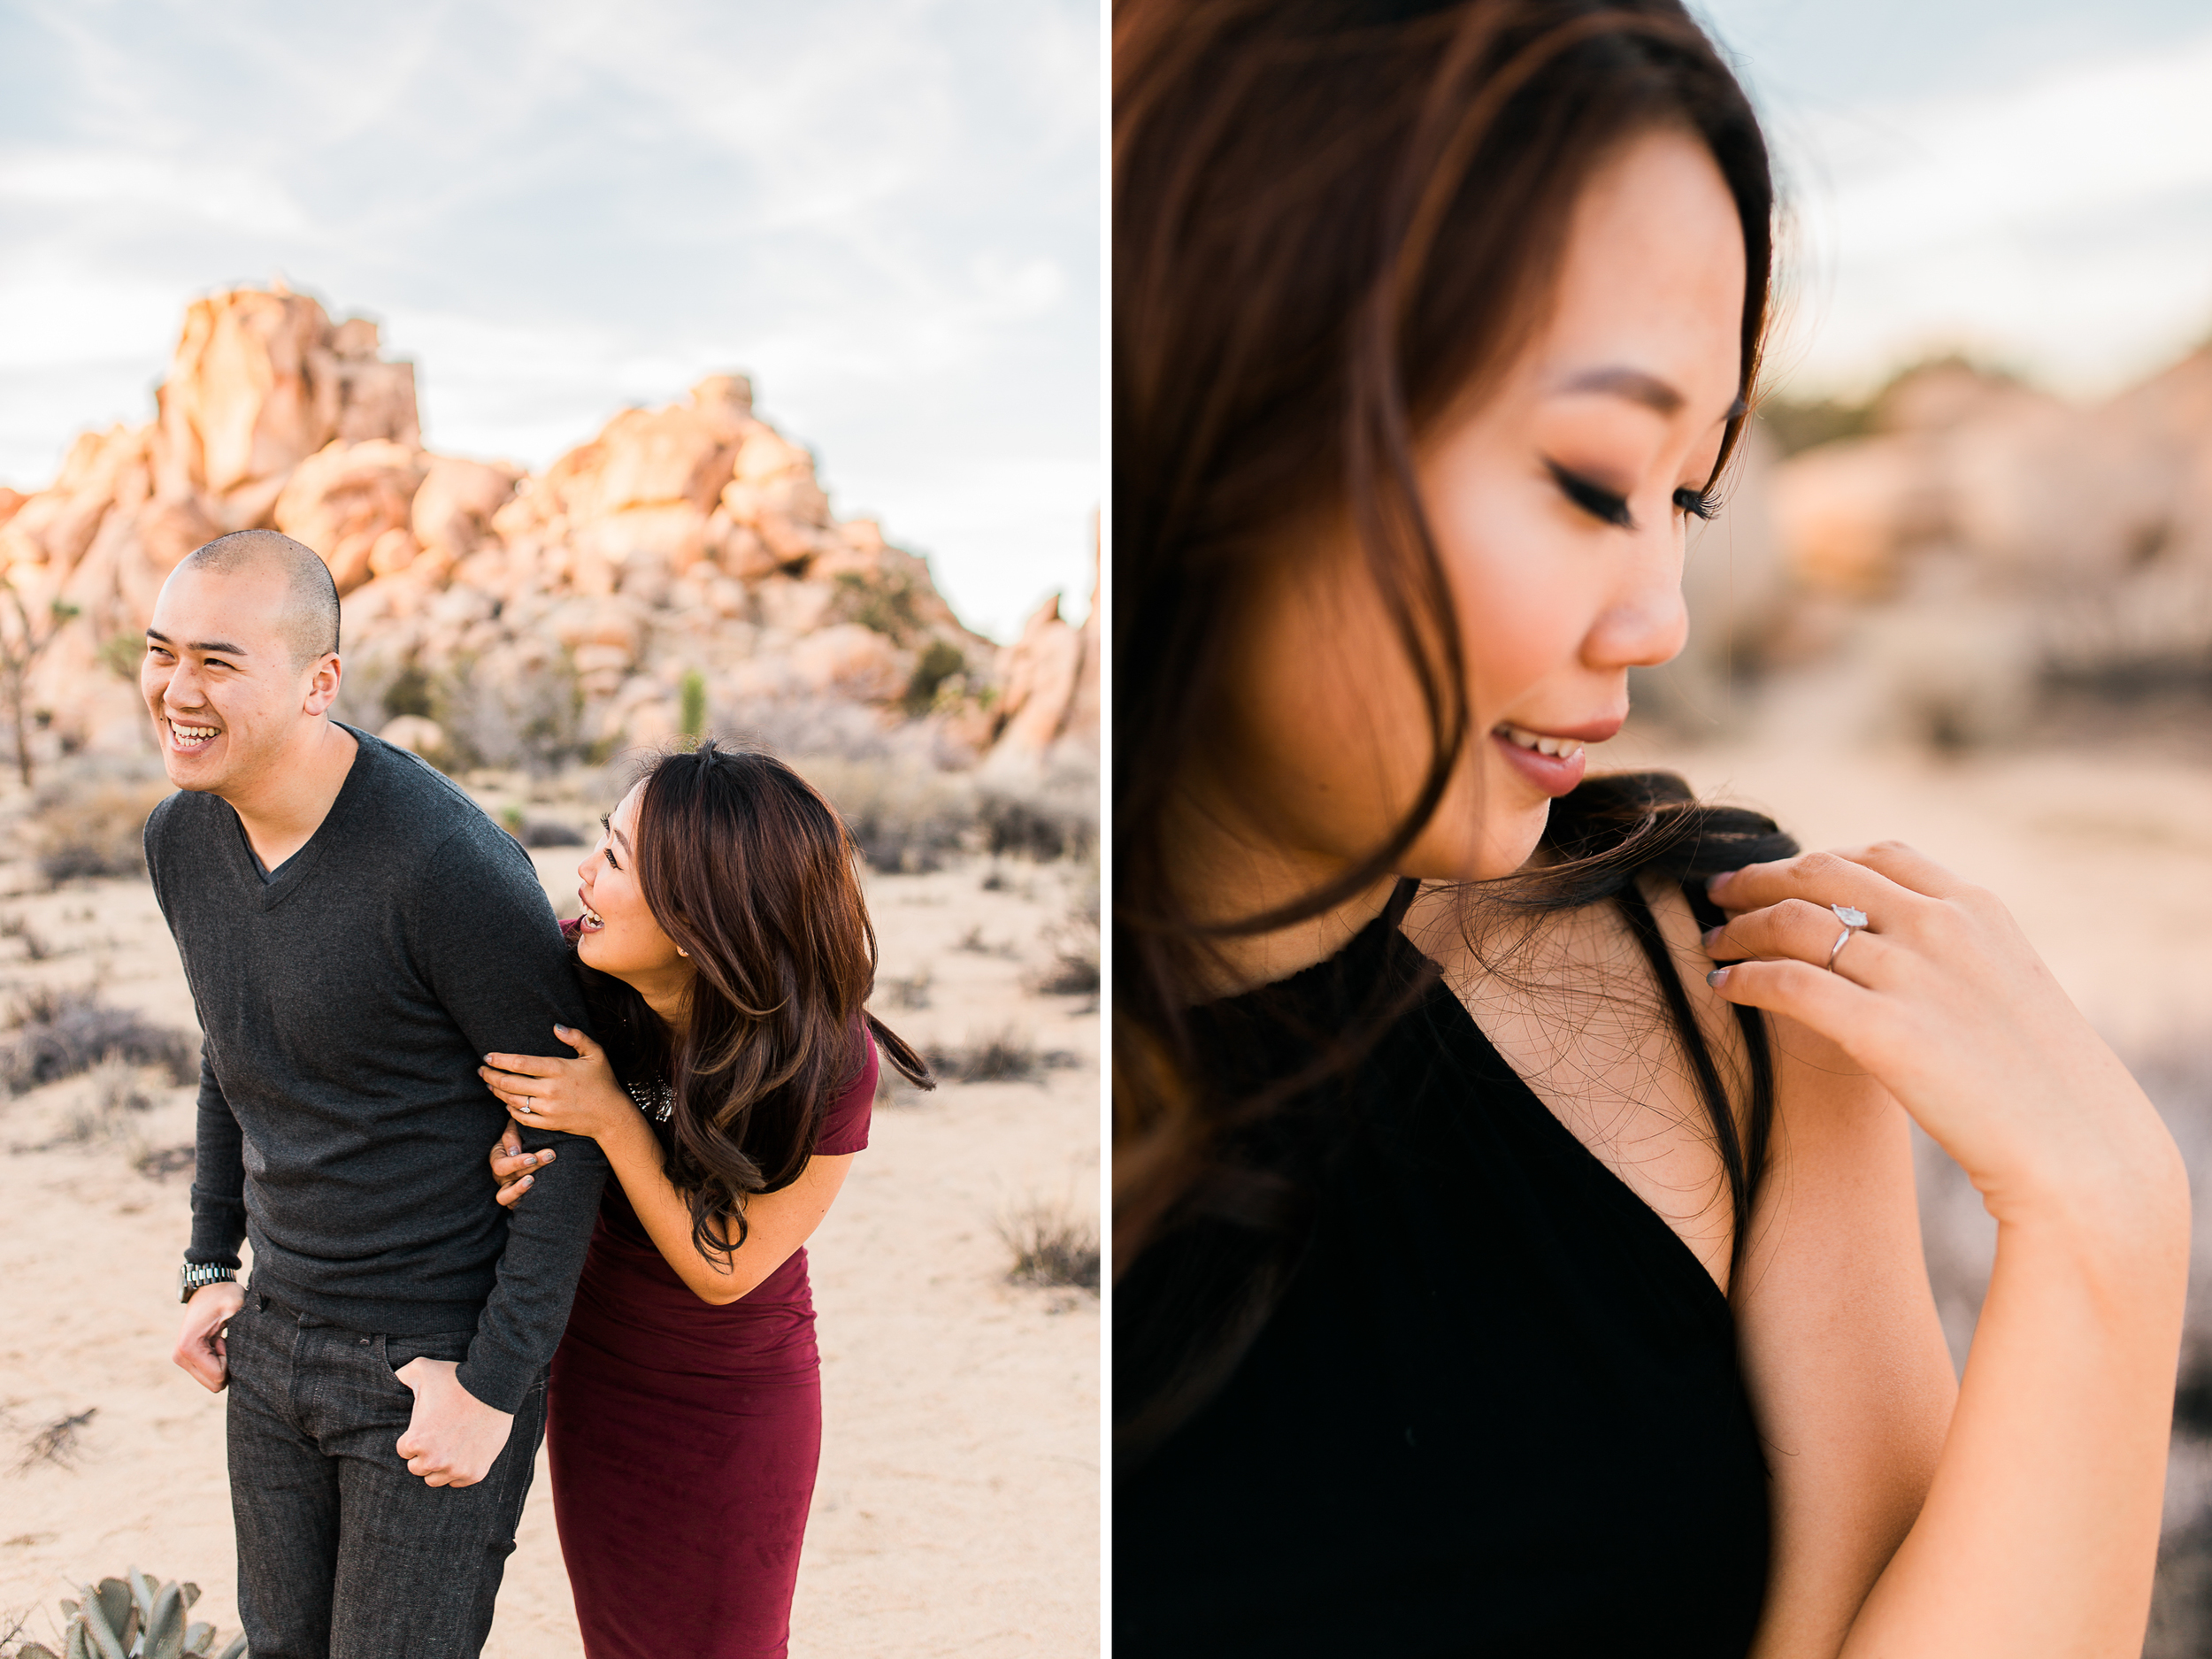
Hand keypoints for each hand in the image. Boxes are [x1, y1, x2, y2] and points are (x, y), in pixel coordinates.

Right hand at [173, 1279, 242, 1391]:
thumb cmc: (224, 1295)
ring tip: (221, 1339)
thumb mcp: (236, 1307)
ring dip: (223, 1363)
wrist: (209, 1286)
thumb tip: (256, 1349)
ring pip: (212, 1381)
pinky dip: (218, 1361)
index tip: (226, 1338)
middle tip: (225, 1340)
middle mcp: (180, 1357)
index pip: (218, 1376)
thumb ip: (244, 1328)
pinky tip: (218, 1342)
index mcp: (188, 1348)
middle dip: (227, 1365)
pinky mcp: (186, 1358)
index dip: (230, 1360)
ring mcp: (181, 1359)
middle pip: (214, 1384)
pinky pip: (209, 1373)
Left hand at [392, 1358, 514, 1487]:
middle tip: (438, 1436)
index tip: (425, 1427)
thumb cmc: (457, 1377)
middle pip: (417, 1468)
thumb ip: (401, 1374)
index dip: (413, 1438)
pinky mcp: (475, 1473)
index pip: (403, 1451)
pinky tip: (463, 1453)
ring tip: (449, 1447)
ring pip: (435, 1479)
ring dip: (439, 1466)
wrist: (496, 1386)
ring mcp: (456, 1469)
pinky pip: (458, 1482)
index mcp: (416, 1441)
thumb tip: (389, 1377)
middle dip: (424, 1454)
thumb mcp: (422, 1368)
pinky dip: (459, 1471)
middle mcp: (433, 1460)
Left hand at [479, 1026, 631, 1142]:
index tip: (487, 1056)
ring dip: (497, 1091)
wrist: (612, 1116)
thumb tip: (555, 1026)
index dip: (499, 1059)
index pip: (520, 1063)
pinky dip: (510, 1109)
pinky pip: (522, 1118)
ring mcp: (548, 1109)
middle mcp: (550, 1090)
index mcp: (559, 1069)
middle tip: (482, 1070)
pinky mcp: (549, 1124)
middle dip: (490, 1076)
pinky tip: (506, 1102)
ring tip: (489, 1084)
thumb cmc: (603, 1082)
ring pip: (512, 1100)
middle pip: (510, 1082)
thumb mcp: (596, 1054)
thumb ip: (576, 1037)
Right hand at [488, 1124, 556, 1208]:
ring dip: (519, 1190)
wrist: (530, 1143)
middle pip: (509, 1179)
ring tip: (533, 1181)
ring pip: (505, 1197)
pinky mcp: (516, 1197)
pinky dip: (523, 1204)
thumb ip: (512, 1136)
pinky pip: (514, 1205)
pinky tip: (536, 1196)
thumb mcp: (514, 1129)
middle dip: (531, 1168)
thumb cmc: (521, 1134)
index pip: (501, 1166)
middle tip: (550, 1157)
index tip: (533, 1157)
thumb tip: (514, 1152)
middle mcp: (500, 1176)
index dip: (516, 1163)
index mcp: (497, 1158)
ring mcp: (507, 1187)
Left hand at [1703, 842, 2176, 1223]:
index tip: (1778, 875)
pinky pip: (1786, 983)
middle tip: (1719, 893)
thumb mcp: (2009, 988)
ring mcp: (1910, 975)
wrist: (2079, 1149)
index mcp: (1977, 909)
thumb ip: (1955, 955)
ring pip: (1790, 923)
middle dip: (1758, 879)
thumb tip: (1891, 947)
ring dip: (1738, 929)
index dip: (1815, 860)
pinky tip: (1722, 988)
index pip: (1878, 857)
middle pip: (1820, 875)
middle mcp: (1940, 927)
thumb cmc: (2045, 1084)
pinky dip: (1742, 978)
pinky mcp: (1882, 1029)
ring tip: (1712, 943)